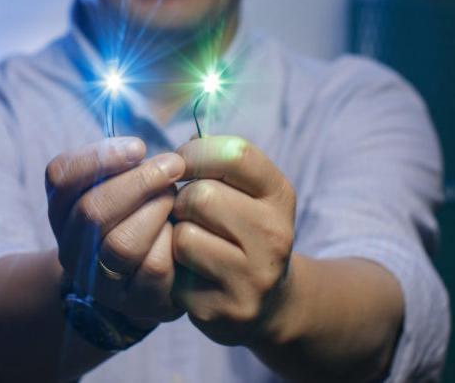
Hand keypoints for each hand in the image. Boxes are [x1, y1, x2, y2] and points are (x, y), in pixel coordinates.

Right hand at [45, 137, 186, 322]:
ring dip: (156, 210)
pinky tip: (179, 228)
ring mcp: (100, 280)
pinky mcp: (135, 301)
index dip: (99, 156)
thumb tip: (156, 146)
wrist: (144, 283)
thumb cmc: (136, 218)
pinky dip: (171, 240)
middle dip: (139, 181)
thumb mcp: (119, 187)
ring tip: (176, 197)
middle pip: (92, 210)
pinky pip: (153, 267)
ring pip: (121, 243)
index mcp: (61, 209)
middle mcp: (71, 246)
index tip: (139, 147)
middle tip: (173, 166)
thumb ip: (126, 164)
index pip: (60, 176)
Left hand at [171, 136, 296, 345]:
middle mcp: (275, 236)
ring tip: (192, 242)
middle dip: (183, 201)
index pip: (234, 154)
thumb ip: (217, 161)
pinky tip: (192, 272)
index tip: (183, 164)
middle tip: (189, 213)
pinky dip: (174, 268)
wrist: (269, 302)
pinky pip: (176, 273)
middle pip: (201, 196)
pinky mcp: (225, 309)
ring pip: (185, 235)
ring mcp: (253, 277)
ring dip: (177, 235)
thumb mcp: (247, 190)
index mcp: (280, 195)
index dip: (196, 152)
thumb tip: (181, 145)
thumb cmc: (243, 230)